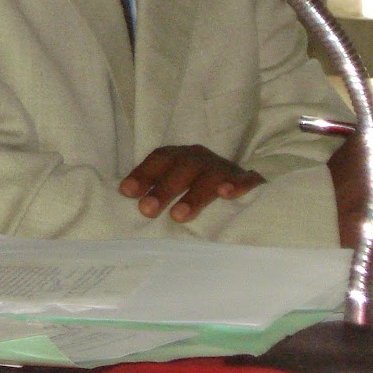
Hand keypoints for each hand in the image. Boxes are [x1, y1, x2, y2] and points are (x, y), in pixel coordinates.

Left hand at [119, 144, 264, 222]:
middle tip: (146, 210)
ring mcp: (224, 169)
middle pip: (181, 168)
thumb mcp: (176, 185)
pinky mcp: (247, 181)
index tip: (126, 191)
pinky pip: (246, 180)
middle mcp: (200, 159)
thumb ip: (155, 191)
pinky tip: (227, 194)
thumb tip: (125, 200)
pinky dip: (237, 185)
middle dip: (163, 188)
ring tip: (178, 216)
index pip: (159, 159)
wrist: (241, 181)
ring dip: (193, 195)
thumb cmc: (197, 187)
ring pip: (209, 177)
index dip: (143, 173)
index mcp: (180, 157)